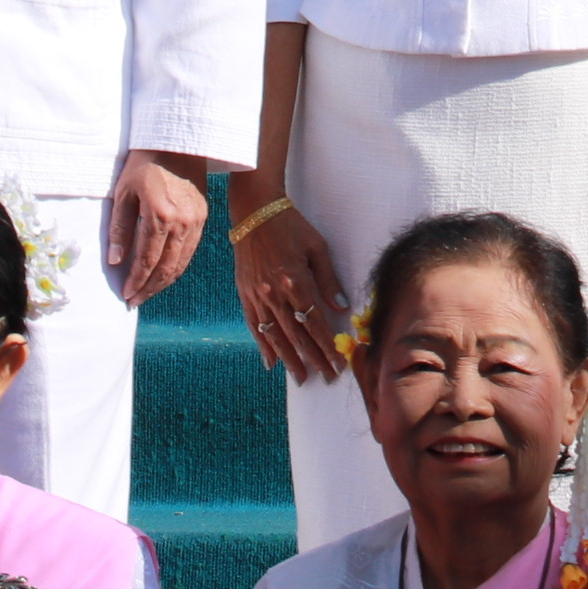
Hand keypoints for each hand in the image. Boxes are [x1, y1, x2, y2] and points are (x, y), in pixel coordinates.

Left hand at [105, 151, 209, 308]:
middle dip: (150, 288)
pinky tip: (165, 273)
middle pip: (166, 268)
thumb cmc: (144, 164)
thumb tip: (116, 261)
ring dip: (164, 282)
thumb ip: (120, 228)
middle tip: (135, 301)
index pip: (147, 259)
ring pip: (181, 263)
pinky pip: (190, 251)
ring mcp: (196, 220)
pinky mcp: (203, 217)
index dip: (136, 281)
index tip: (126, 295)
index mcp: (159, 215)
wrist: (177, 142)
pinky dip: (177, 267)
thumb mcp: (124, 192)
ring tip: (148, 292)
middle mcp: (182, 222)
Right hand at [231, 195, 352, 385]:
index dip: (327, 346)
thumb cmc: (290, 226)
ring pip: (275, 335)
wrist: (254, 211)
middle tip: (326, 377)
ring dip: (289, 358)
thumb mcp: (317, 247)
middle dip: (313, 358)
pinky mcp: (245, 293)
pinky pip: (255, 325)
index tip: (338, 363)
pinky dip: (263, 345)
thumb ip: (329, 279)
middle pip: (297, 334)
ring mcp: (257, 295)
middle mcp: (275, 293)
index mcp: (295, 281)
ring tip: (301, 377)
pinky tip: (270, 361)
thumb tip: (342, 308)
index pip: (315, 323)